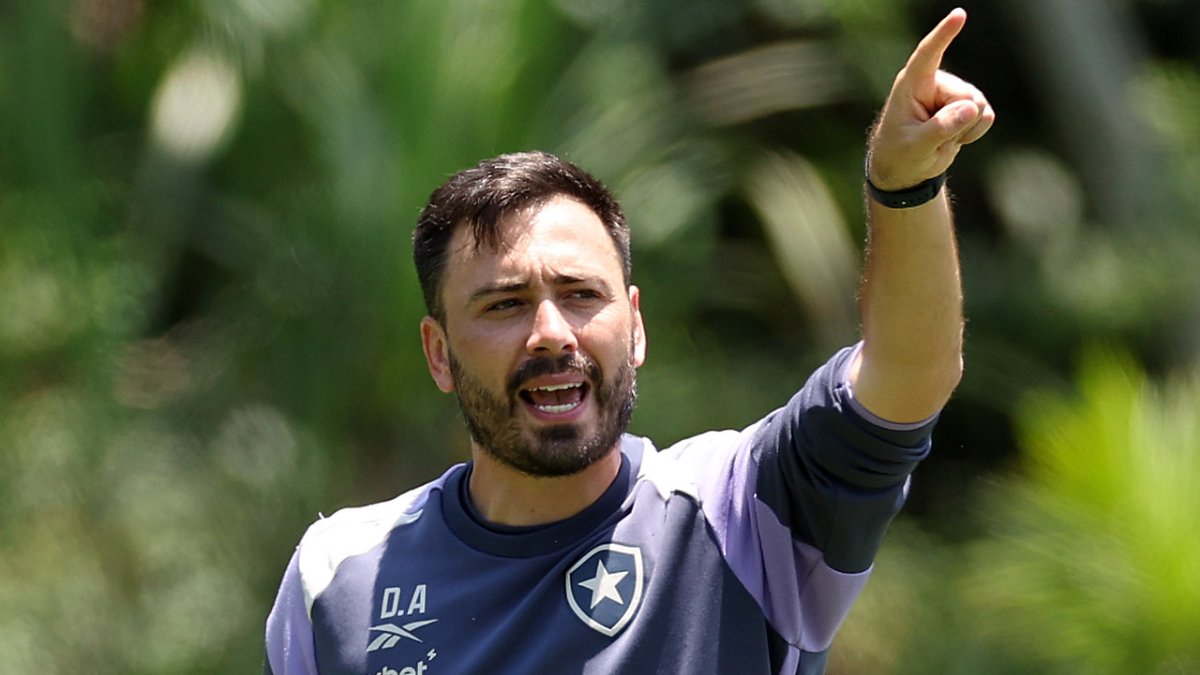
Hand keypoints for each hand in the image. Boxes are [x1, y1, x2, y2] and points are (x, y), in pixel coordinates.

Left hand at [868, 8, 994, 189]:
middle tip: (932, 137)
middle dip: (958, 121)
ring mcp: (954, 93)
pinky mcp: (968, 105)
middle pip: (966, 95)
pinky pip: (986, 116)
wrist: (907, 168)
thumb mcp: (915, 146)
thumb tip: (973, 108)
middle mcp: (935, 83)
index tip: (959, 15)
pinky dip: (974, 132)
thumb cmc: (900, 154)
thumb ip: (941, 128)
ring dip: (965, 129)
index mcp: (912, 84)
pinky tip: (955, 137)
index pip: (928, 55)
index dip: (943, 35)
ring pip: (979, 106)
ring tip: (941, 137)